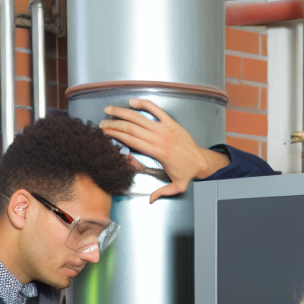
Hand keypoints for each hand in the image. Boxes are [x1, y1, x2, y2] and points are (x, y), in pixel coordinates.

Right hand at [100, 99, 230, 202]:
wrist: (201, 161)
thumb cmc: (187, 173)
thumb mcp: (176, 187)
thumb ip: (162, 192)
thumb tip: (151, 201)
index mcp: (157, 152)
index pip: (131, 140)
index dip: (116, 135)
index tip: (105, 133)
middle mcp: (159, 138)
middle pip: (131, 127)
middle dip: (114, 124)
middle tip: (102, 123)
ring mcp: (164, 128)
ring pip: (139, 117)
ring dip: (122, 112)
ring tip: (109, 109)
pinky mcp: (171, 122)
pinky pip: (155, 109)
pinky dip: (143, 103)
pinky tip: (132, 102)